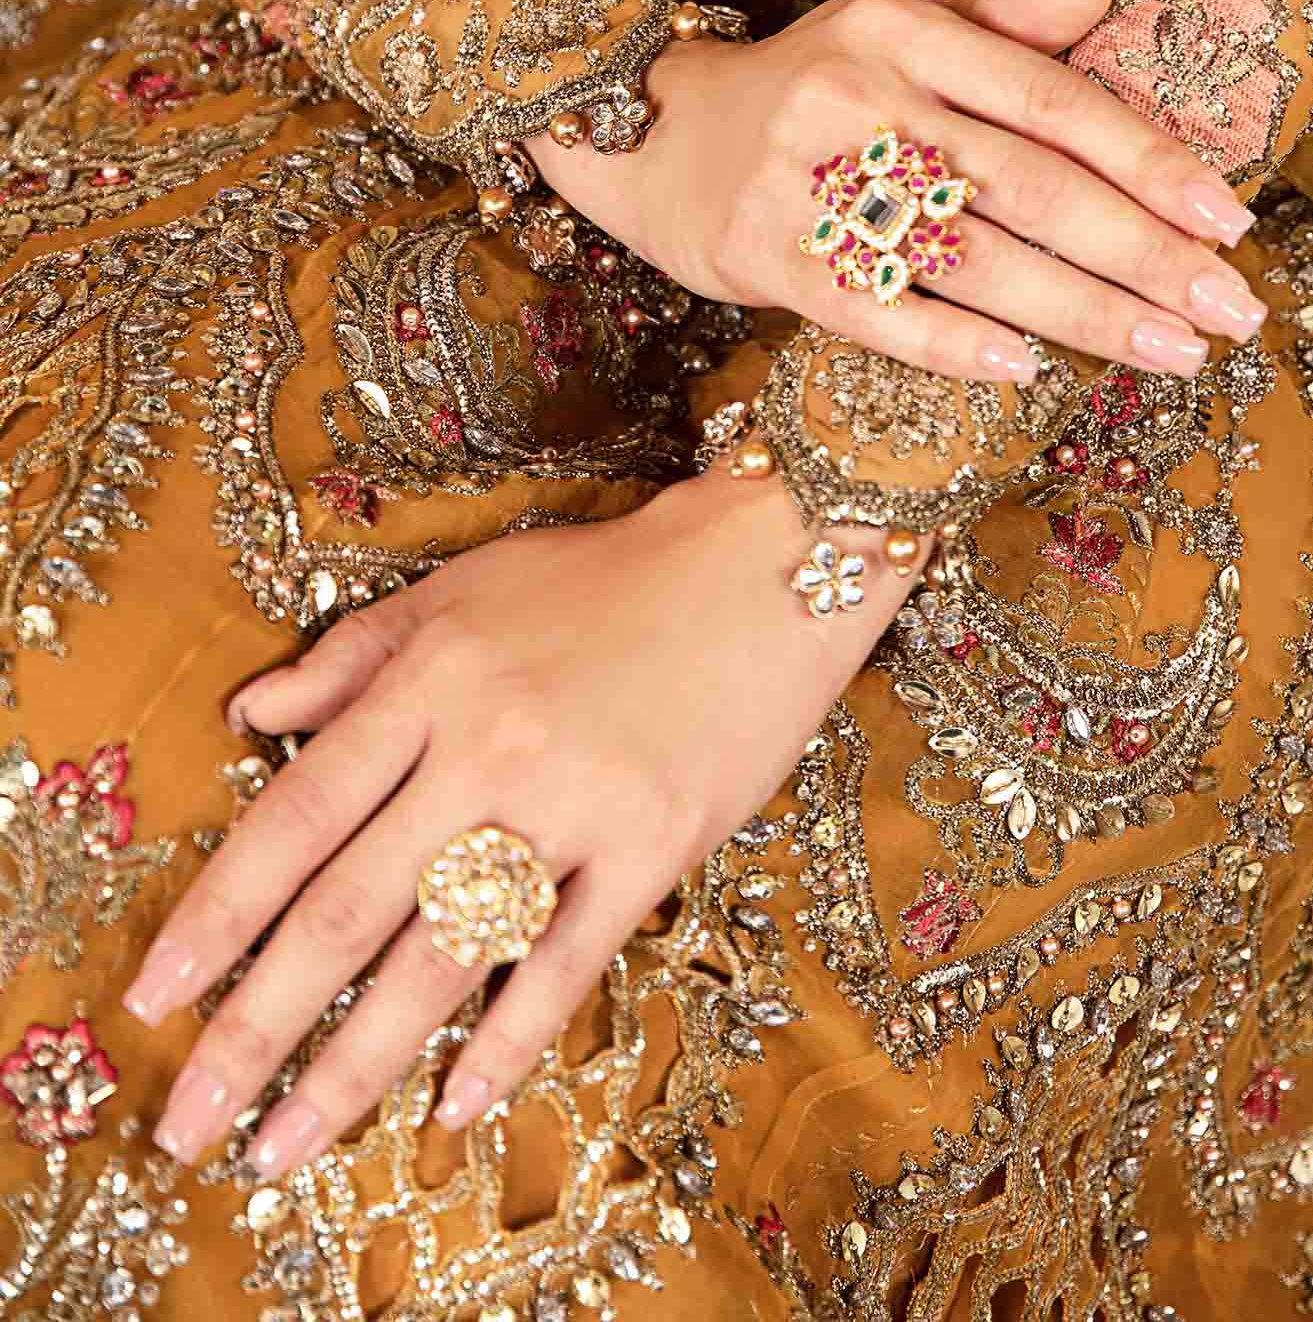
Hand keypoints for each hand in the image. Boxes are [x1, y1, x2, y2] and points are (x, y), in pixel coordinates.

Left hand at [125, 468, 901, 1177]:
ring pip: (443, 956)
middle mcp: (487, 745)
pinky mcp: (654, 842)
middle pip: (350, 908)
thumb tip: (251, 712)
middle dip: (258, 1027)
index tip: (155, 994)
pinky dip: (508, 1042)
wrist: (762, 563)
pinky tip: (452, 1108)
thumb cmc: (606, 578)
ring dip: (356, 1065)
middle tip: (193, 1124)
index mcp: (430, 680)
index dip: (219, 912)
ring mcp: (574, 800)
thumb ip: (353, 656)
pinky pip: (567, 961)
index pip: (297, 814)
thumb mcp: (463, 588)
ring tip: (290, 1144)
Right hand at [537, 0, 1262, 385]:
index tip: (1230, 220)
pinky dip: (954, 344)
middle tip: (1232, 312)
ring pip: (970, 258)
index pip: (1053, 100)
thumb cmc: (804, 85)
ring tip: (1171, 354)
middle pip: (1030, 187)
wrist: (645, 131)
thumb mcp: (897, 30)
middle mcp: (860, 98)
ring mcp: (806, 180)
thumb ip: (1006, 22)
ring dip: (1082, 313)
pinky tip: (1029, 374)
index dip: (1150, 161)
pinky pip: (875, 311)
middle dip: (1145, 256)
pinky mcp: (765, 256)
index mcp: (904, 32)